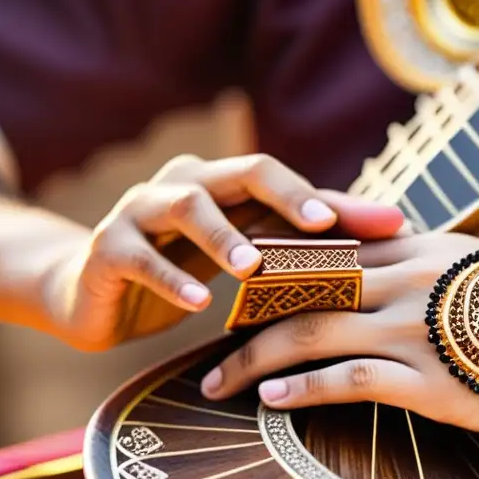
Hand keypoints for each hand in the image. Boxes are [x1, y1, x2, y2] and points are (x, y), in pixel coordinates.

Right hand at [41, 154, 404, 350]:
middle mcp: (181, 185)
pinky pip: (139, 258)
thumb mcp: (239, 258)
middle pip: (239, 175)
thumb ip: (297, 244)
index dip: (336, 201)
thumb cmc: (177, 272)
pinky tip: (201, 304)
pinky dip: (171, 280)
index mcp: (220, 185)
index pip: (285, 182)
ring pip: (185, 207)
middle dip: (287, 195)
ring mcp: (139, 212)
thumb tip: (388, 236)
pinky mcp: (106, 249)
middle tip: (323, 224)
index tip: (391, 224)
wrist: (87, 294)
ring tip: (255, 266)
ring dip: (224, 235)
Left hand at [200, 233, 478, 437]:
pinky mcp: (432, 382)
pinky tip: (269, 399)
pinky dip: (302, 389)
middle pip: (303, 288)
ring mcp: (419, 330)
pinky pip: (350, 381)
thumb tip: (376, 257)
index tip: (230, 289)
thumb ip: (421, 262)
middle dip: (245, 315)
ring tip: (216, 381)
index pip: (324, 248)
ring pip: (313, 333)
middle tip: (206, 340)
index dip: (267, 268)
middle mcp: (411, 280)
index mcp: (419, 247)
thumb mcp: (474, 270)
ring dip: (254, 358)